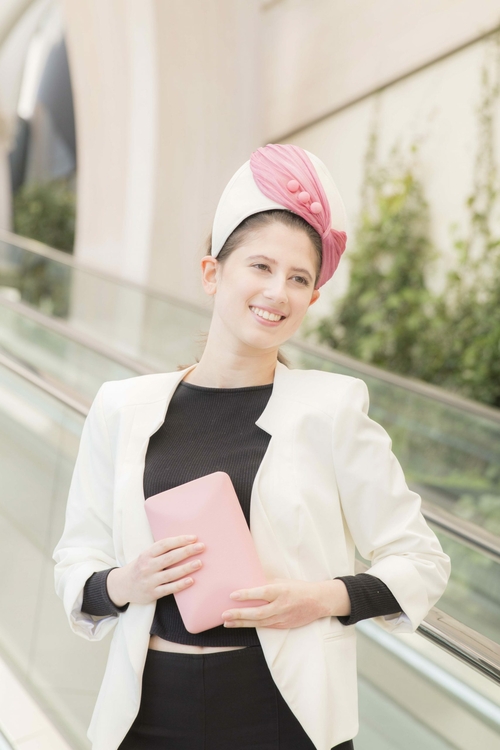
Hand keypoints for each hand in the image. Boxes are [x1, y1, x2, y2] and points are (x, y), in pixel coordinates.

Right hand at [107, 535, 204, 606]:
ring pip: (171, 574)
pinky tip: (191, 580)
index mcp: (147, 554)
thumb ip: (161, 550)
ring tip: (199, 563)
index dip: (179, 540)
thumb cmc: (140, 567)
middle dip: (187, 551)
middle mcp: (147, 566)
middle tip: (201, 547)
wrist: (122, 586)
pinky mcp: (152, 593)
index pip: (164, 544)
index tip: (193, 538)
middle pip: (170, 558)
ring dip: (186, 568)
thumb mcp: (146, 555)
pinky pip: (169, 589)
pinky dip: (180, 585)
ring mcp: (150, 581)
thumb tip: (185, 542)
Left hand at [221, 577, 347, 629]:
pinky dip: (251, 626)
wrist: (318, 602)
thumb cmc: (298, 588)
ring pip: (259, 622)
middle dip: (239, 614)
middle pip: (258, 612)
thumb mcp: (282, 581)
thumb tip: (248, 581)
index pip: (262, 593)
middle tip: (224, 614)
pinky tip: (240, 625)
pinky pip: (264, 626)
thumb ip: (266, 583)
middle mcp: (281, 606)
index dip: (247, 594)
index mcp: (281, 591)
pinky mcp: (282, 626)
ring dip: (241, 623)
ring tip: (227, 622)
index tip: (233, 594)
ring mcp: (282, 618)